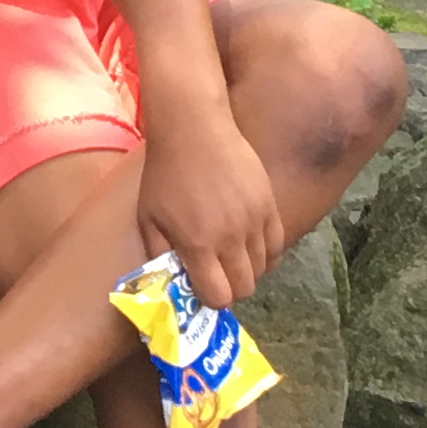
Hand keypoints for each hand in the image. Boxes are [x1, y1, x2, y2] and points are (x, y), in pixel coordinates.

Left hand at [136, 109, 284, 314]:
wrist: (193, 128)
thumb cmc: (165, 174)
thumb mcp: (148, 217)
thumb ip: (159, 255)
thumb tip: (171, 284)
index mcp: (197, 244)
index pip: (219, 297)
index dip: (211, 299)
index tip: (203, 289)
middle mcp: (230, 238)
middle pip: (244, 288)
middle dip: (230, 288)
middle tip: (217, 274)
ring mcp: (254, 220)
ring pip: (263, 269)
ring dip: (247, 269)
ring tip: (231, 255)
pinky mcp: (269, 204)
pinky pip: (278, 245)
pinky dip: (266, 253)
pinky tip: (250, 244)